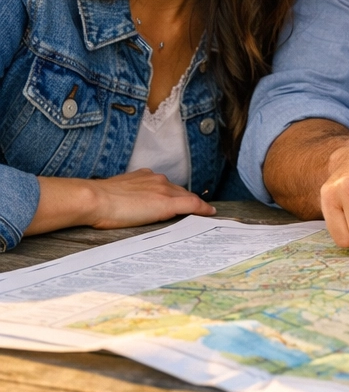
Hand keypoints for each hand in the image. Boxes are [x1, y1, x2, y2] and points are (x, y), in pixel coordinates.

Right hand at [29, 170, 215, 235]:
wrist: (94, 199)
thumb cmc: (97, 200)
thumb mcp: (115, 194)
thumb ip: (125, 195)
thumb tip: (123, 204)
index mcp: (143, 177)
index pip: (165, 187)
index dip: (175, 195)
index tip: (180, 201)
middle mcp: (156, 180)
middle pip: (179, 191)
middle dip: (187, 200)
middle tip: (196, 211)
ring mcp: (163, 190)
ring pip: (186, 197)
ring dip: (194, 205)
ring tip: (203, 214)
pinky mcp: (167, 202)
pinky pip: (192, 204)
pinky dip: (202, 209)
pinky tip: (210, 213)